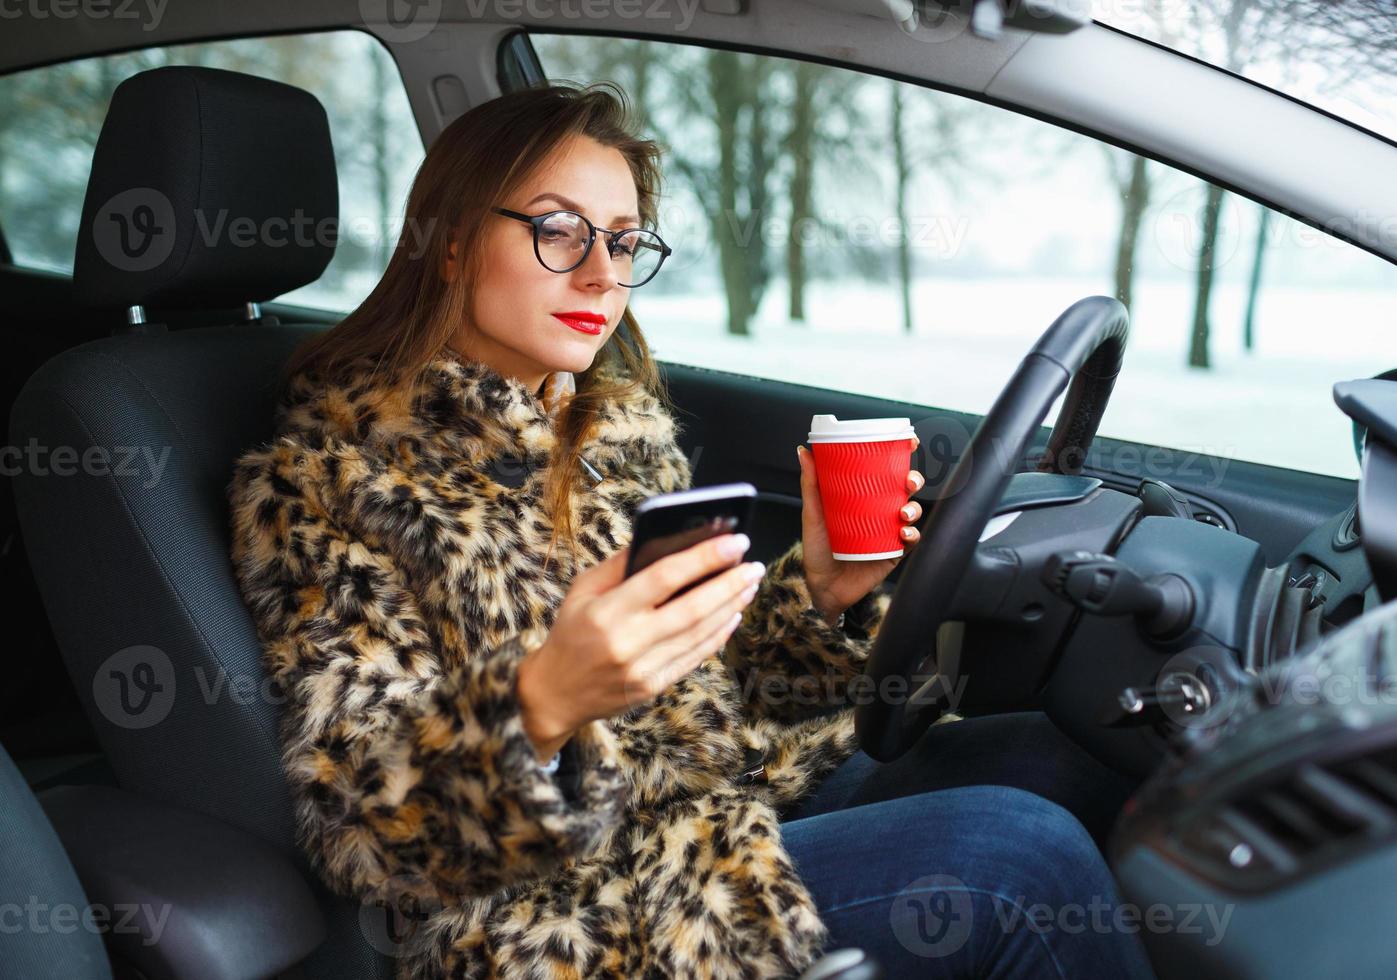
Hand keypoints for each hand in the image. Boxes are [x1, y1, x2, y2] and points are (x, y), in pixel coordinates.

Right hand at [516, 533, 763, 761]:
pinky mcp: (654, 688)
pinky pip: (695, 657)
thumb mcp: (583, 590)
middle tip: (754, 564)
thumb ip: (621, 564)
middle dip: (729, 583)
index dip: (704, 557)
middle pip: (692, 609)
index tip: (734, 541)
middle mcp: (628, 642)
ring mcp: (644, 669)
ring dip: (731, 606)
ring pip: (700, 634)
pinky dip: (719, 634)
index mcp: (607, 611)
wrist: (555, 694)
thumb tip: (665, 537)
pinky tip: (733, 614)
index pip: (664, 577)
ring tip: (748, 583)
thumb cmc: (571, 633)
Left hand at [795, 436, 924, 625]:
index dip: (902, 454)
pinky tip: (903, 533)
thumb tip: (804, 451)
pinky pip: (911, 540)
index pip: (886, 470)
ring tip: (903, 512)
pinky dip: (912, 534)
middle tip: (908, 481)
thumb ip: (811, 484)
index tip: (909, 441)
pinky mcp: (893, 553)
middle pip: (905, 488)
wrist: (821, 587)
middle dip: (913, 480)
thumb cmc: (817, 550)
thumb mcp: (813, 514)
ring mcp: (888, 532)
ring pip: (913, 512)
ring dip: (914, 508)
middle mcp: (880, 511)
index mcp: (864, 497)